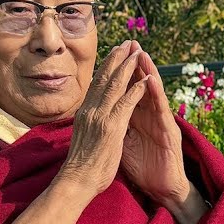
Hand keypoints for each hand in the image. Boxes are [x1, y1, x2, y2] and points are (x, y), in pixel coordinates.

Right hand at [62, 41, 151, 195]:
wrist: (77, 181)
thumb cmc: (82, 164)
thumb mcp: (84, 136)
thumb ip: (90, 122)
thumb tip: (92, 115)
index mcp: (84, 112)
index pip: (96, 83)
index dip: (107, 66)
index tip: (115, 53)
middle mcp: (90, 110)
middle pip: (105, 78)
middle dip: (117, 58)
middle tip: (127, 43)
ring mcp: (100, 117)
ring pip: (115, 85)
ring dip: (128, 67)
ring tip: (138, 52)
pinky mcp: (112, 127)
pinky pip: (127, 103)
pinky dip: (137, 90)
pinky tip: (146, 80)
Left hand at [119, 41, 189, 208]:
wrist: (162, 188)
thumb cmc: (144, 167)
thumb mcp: (123, 143)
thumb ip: (116, 125)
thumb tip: (99, 114)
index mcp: (137, 118)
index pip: (127, 91)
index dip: (120, 73)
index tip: (111, 55)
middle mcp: (150, 116)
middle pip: (141, 86)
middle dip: (134, 64)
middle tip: (129, 43)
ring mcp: (161, 122)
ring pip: (153, 93)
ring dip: (148, 71)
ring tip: (141, 53)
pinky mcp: (169, 132)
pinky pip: (161, 110)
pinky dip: (156, 93)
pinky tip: (151, 79)